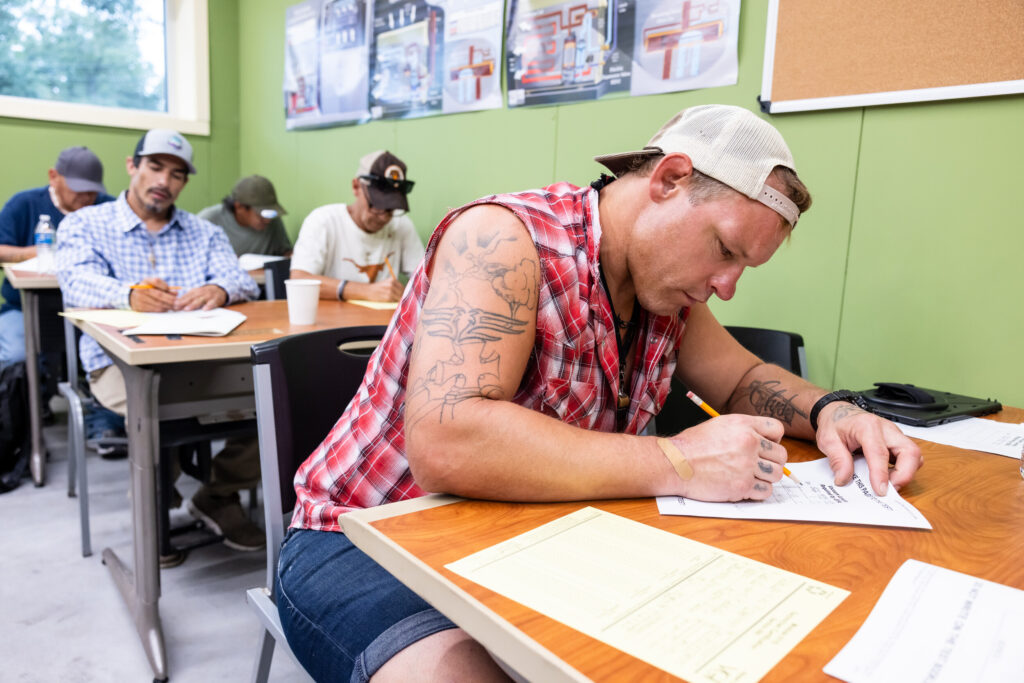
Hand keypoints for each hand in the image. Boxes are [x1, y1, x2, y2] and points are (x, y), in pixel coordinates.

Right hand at [129, 277, 176, 311]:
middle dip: (171, 300)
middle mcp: (141, 289)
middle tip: (178, 303)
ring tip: (175, 307)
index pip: (157, 281)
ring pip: (158, 303)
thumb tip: (176, 293)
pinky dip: (163, 310)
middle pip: (159, 294)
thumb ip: (166, 287)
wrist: (134, 296)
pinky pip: (154, 309)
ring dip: (168, 306)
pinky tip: (167, 309)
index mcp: (146, 281)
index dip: (166, 287)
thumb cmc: (150, 289)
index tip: (175, 292)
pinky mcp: (140, 307)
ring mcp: (139, 298)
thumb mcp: (156, 285)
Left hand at [174, 284, 226, 310]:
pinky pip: (212, 303)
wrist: (219, 290)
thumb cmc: (204, 294)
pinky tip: (205, 309)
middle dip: (183, 302)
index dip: (179, 301)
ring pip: (200, 300)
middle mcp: (200, 293)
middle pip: (191, 298)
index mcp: (194, 292)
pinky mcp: (215, 299)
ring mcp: (208, 296)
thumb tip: (175, 304)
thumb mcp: (195, 293)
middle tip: (176, 307)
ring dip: (193, 305)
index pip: (185, 296)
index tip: (173, 305)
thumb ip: (187, 298)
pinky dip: (209, 306)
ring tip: (187, 309)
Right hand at [362, 277, 403, 301]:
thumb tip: (404, 292)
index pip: (403, 287)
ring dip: (399, 300)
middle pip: (402, 292)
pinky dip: (394, 302)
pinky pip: (394, 301)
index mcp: (392, 280)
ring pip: (399, 297)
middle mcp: (392, 284)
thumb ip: (395, 286)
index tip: (405, 296)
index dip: (405, 292)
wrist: (368, 290)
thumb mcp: (386, 283)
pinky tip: (392, 302)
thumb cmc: (378, 288)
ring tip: (398, 301)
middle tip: (403, 300)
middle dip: (403, 297)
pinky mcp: (388, 297)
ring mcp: (390, 291)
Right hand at [668, 415, 786, 500]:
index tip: (765, 447)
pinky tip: (744, 487)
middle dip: (771, 462)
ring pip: (776, 474)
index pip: (777, 429)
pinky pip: (766, 491)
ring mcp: (747, 465)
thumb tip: (764, 442)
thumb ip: (743, 430)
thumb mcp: (718, 425)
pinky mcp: (742, 485)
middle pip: (781, 455)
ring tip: (750, 477)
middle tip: (757, 466)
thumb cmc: (692, 445)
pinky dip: (757, 492)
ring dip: (766, 478)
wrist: (674, 463)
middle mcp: (748, 442)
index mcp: (743, 424)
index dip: (773, 440)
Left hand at [815, 402, 921, 494]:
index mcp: (867, 426)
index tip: (880, 491)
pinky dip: (903, 470)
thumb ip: (837, 460)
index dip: (881, 474)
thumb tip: (844, 479)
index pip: (880, 452)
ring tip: (887, 484)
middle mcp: (887, 429)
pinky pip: (909, 458)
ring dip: (905, 473)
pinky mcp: (897, 442)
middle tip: (888, 490)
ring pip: (914, 455)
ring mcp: (895, 435)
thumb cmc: (835, 423)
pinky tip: (888, 477)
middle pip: (910, 452)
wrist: (840, 412)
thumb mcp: (827, 440)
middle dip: (904, 475)